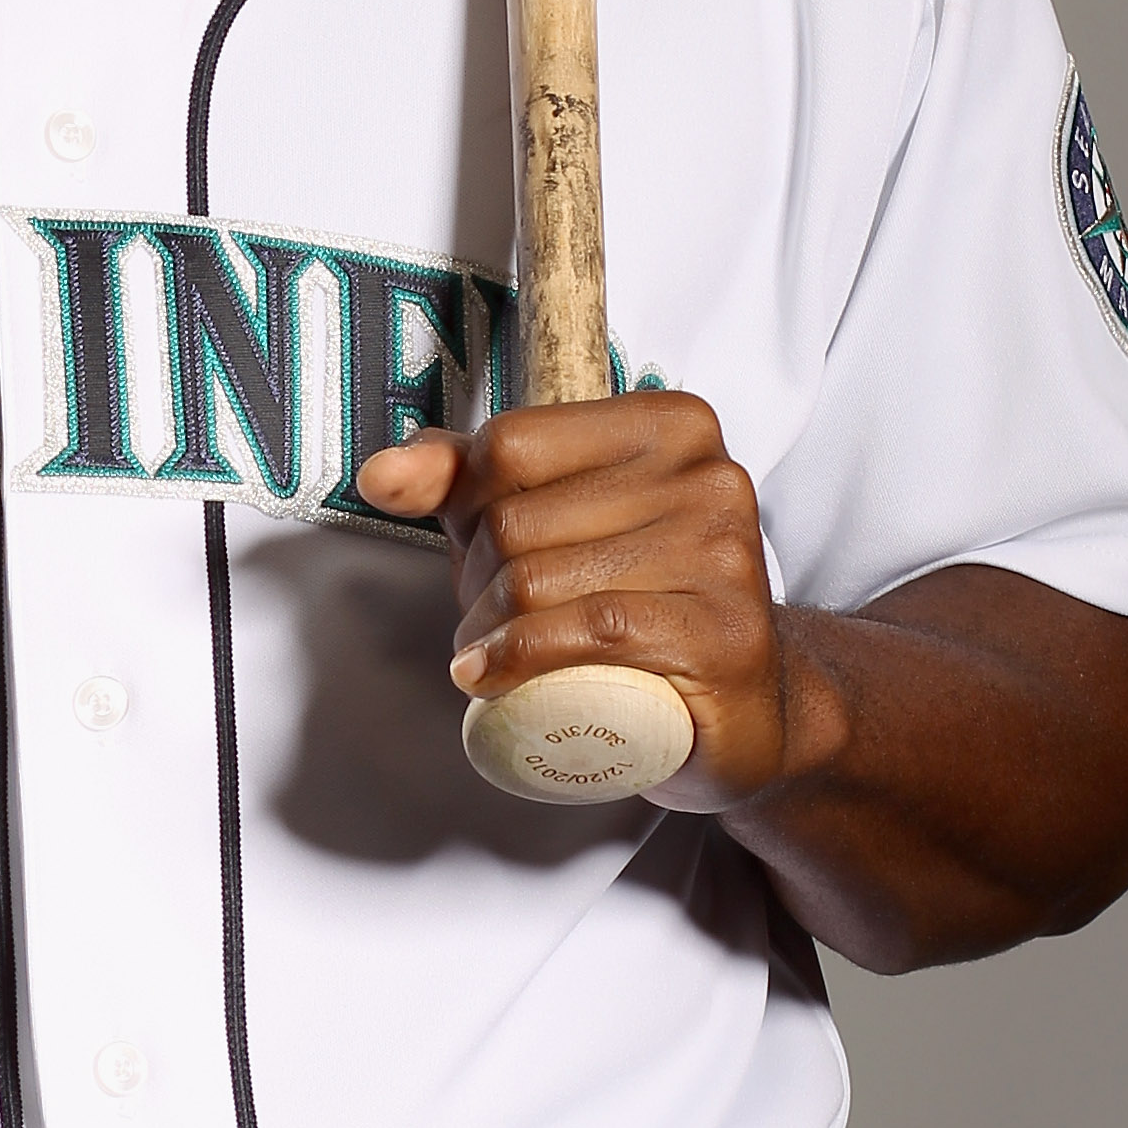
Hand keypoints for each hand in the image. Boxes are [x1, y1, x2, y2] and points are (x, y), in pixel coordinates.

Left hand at [352, 393, 830, 808]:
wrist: (744, 704)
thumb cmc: (635, 604)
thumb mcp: (549, 522)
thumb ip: (464, 481)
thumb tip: (383, 474)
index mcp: (668, 423)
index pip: (511, 442)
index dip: (465, 506)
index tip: (472, 552)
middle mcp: (708, 473)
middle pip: (517, 518)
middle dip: (474, 581)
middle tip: (484, 623)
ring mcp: (726, 551)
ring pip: (539, 579)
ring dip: (485, 631)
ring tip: (488, 656)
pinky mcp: (726, 632)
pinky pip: (590, 630)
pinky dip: (520, 658)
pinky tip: (491, 677)